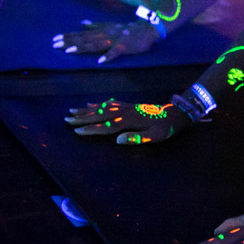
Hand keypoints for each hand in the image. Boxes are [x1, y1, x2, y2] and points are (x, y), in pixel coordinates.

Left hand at [52, 20, 160, 62]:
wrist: (146, 29)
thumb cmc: (128, 29)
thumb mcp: (110, 25)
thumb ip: (96, 25)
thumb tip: (82, 23)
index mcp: (101, 30)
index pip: (82, 34)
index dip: (68, 36)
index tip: (54, 39)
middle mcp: (104, 34)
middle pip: (84, 39)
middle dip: (69, 41)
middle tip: (55, 45)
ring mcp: (114, 40)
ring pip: (95, 44)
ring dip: (82, 48)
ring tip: (69, 51)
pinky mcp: (124, 47)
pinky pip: (115, 53)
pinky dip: (107, 56)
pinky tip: (100, 62)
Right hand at [65, 98, 189, 144]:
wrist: (177, 112)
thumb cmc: (167, 127)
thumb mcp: (155, 136)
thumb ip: (137, 138)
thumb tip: (118, 140)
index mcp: (129, 121)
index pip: (106, 126)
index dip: (91, 129)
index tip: (76, 131)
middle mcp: (125, 112)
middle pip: (100, 115)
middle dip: (82, 118)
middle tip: (66, 119)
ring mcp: (127, 107)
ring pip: (103, 108)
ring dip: (88, 109)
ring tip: (73, 110)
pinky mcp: (130, 105)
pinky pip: (112, 103)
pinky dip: (101, 103)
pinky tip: (94, 104)